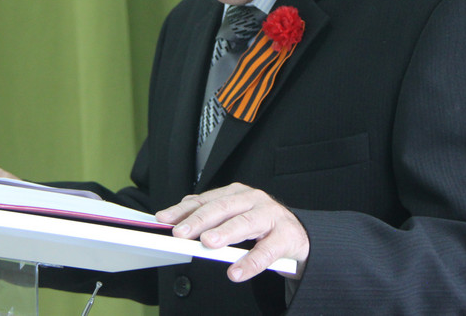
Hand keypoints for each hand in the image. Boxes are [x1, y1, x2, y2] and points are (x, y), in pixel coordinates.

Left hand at [155, 182, 308, 281]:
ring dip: (225, 233)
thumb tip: (180, 214)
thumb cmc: (264, 226)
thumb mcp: (236, 216)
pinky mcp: (287, 237)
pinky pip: (267, 251)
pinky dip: (250, 262)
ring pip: (246, 223)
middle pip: (224, 208)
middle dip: (200, 220)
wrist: (302, 236)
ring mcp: (272, 216)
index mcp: (238, 194)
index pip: (206, 200)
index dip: (184, 210)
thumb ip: (212, 214)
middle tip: (181, 233)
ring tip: (208, 243)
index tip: (164, 219)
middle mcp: (254, 200)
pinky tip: (236, 272)